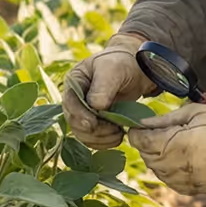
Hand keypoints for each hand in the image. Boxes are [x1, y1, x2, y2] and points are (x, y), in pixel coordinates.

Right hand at [62, 32, 154, 149]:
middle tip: (114, 131)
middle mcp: (75, 98)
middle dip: (93, 130)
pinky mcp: (94, 122)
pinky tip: (118, 137)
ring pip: (82, 133)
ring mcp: (83, 111)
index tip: (93, 124)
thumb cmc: (122, 64)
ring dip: (99, 139)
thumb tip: (95, 106)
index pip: (69, 102)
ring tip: (119, 134)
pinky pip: (93, 138)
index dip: (79, 116)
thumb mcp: (113, 70)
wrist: (135, 70)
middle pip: (74, 121)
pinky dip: (104, 142)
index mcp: (74, 81)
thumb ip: (103, 86)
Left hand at [127, 103, 205, 194]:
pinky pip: (174, 184)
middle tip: (150, 136)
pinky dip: (170, 174)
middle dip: (146, 147)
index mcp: (181, 142)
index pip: (145, 143)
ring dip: (157, 161)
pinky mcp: (200, 188)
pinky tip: (177, 162)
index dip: (136, 135)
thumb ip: (166, 120)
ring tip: (166, 147)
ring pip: (160, 174)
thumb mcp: (195, 112)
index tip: (136, 129)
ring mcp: (191, 179)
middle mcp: (183, 165)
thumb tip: (144, 123)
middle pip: (149, 159)